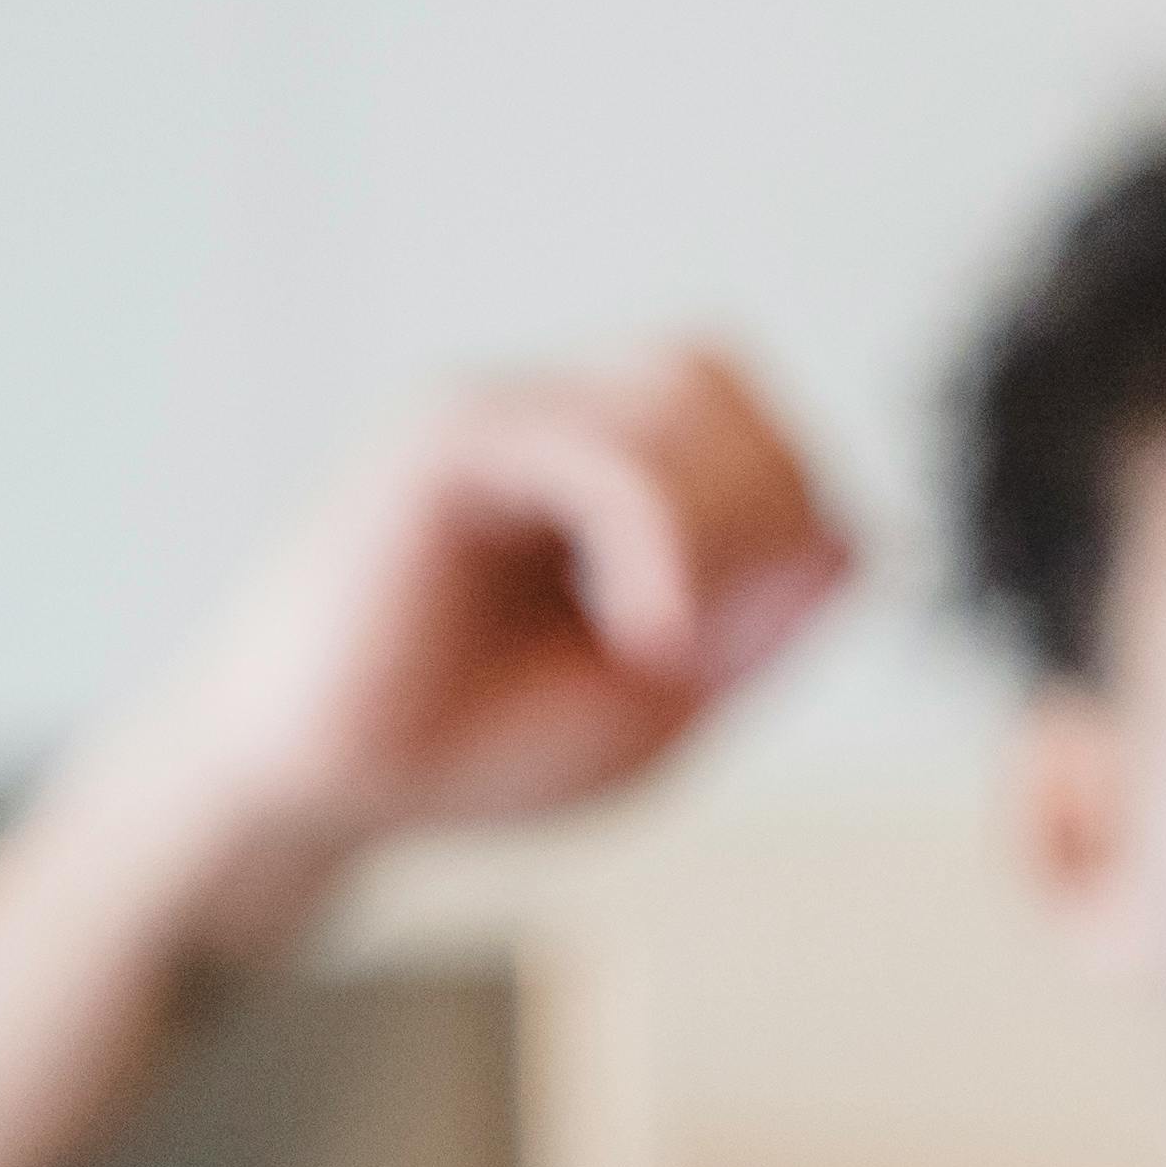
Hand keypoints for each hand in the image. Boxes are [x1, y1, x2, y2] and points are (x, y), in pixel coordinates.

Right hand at [121, 343, 851, 877]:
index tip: (730, 650)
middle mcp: (552, 414)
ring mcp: (498, 416)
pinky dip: (660, 536)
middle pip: (729, 378)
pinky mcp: (445, 444)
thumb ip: (761, 625)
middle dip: (766, 511)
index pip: (757, 427)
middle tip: (708, 640)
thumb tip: (854, 537)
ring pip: (687, 386)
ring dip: (721, 523)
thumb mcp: (662, 701)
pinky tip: (643, 628)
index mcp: (605, 464)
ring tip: (666, 638)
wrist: (311, 787)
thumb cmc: (467, 746)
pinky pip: (601, 443)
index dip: (791, 528)